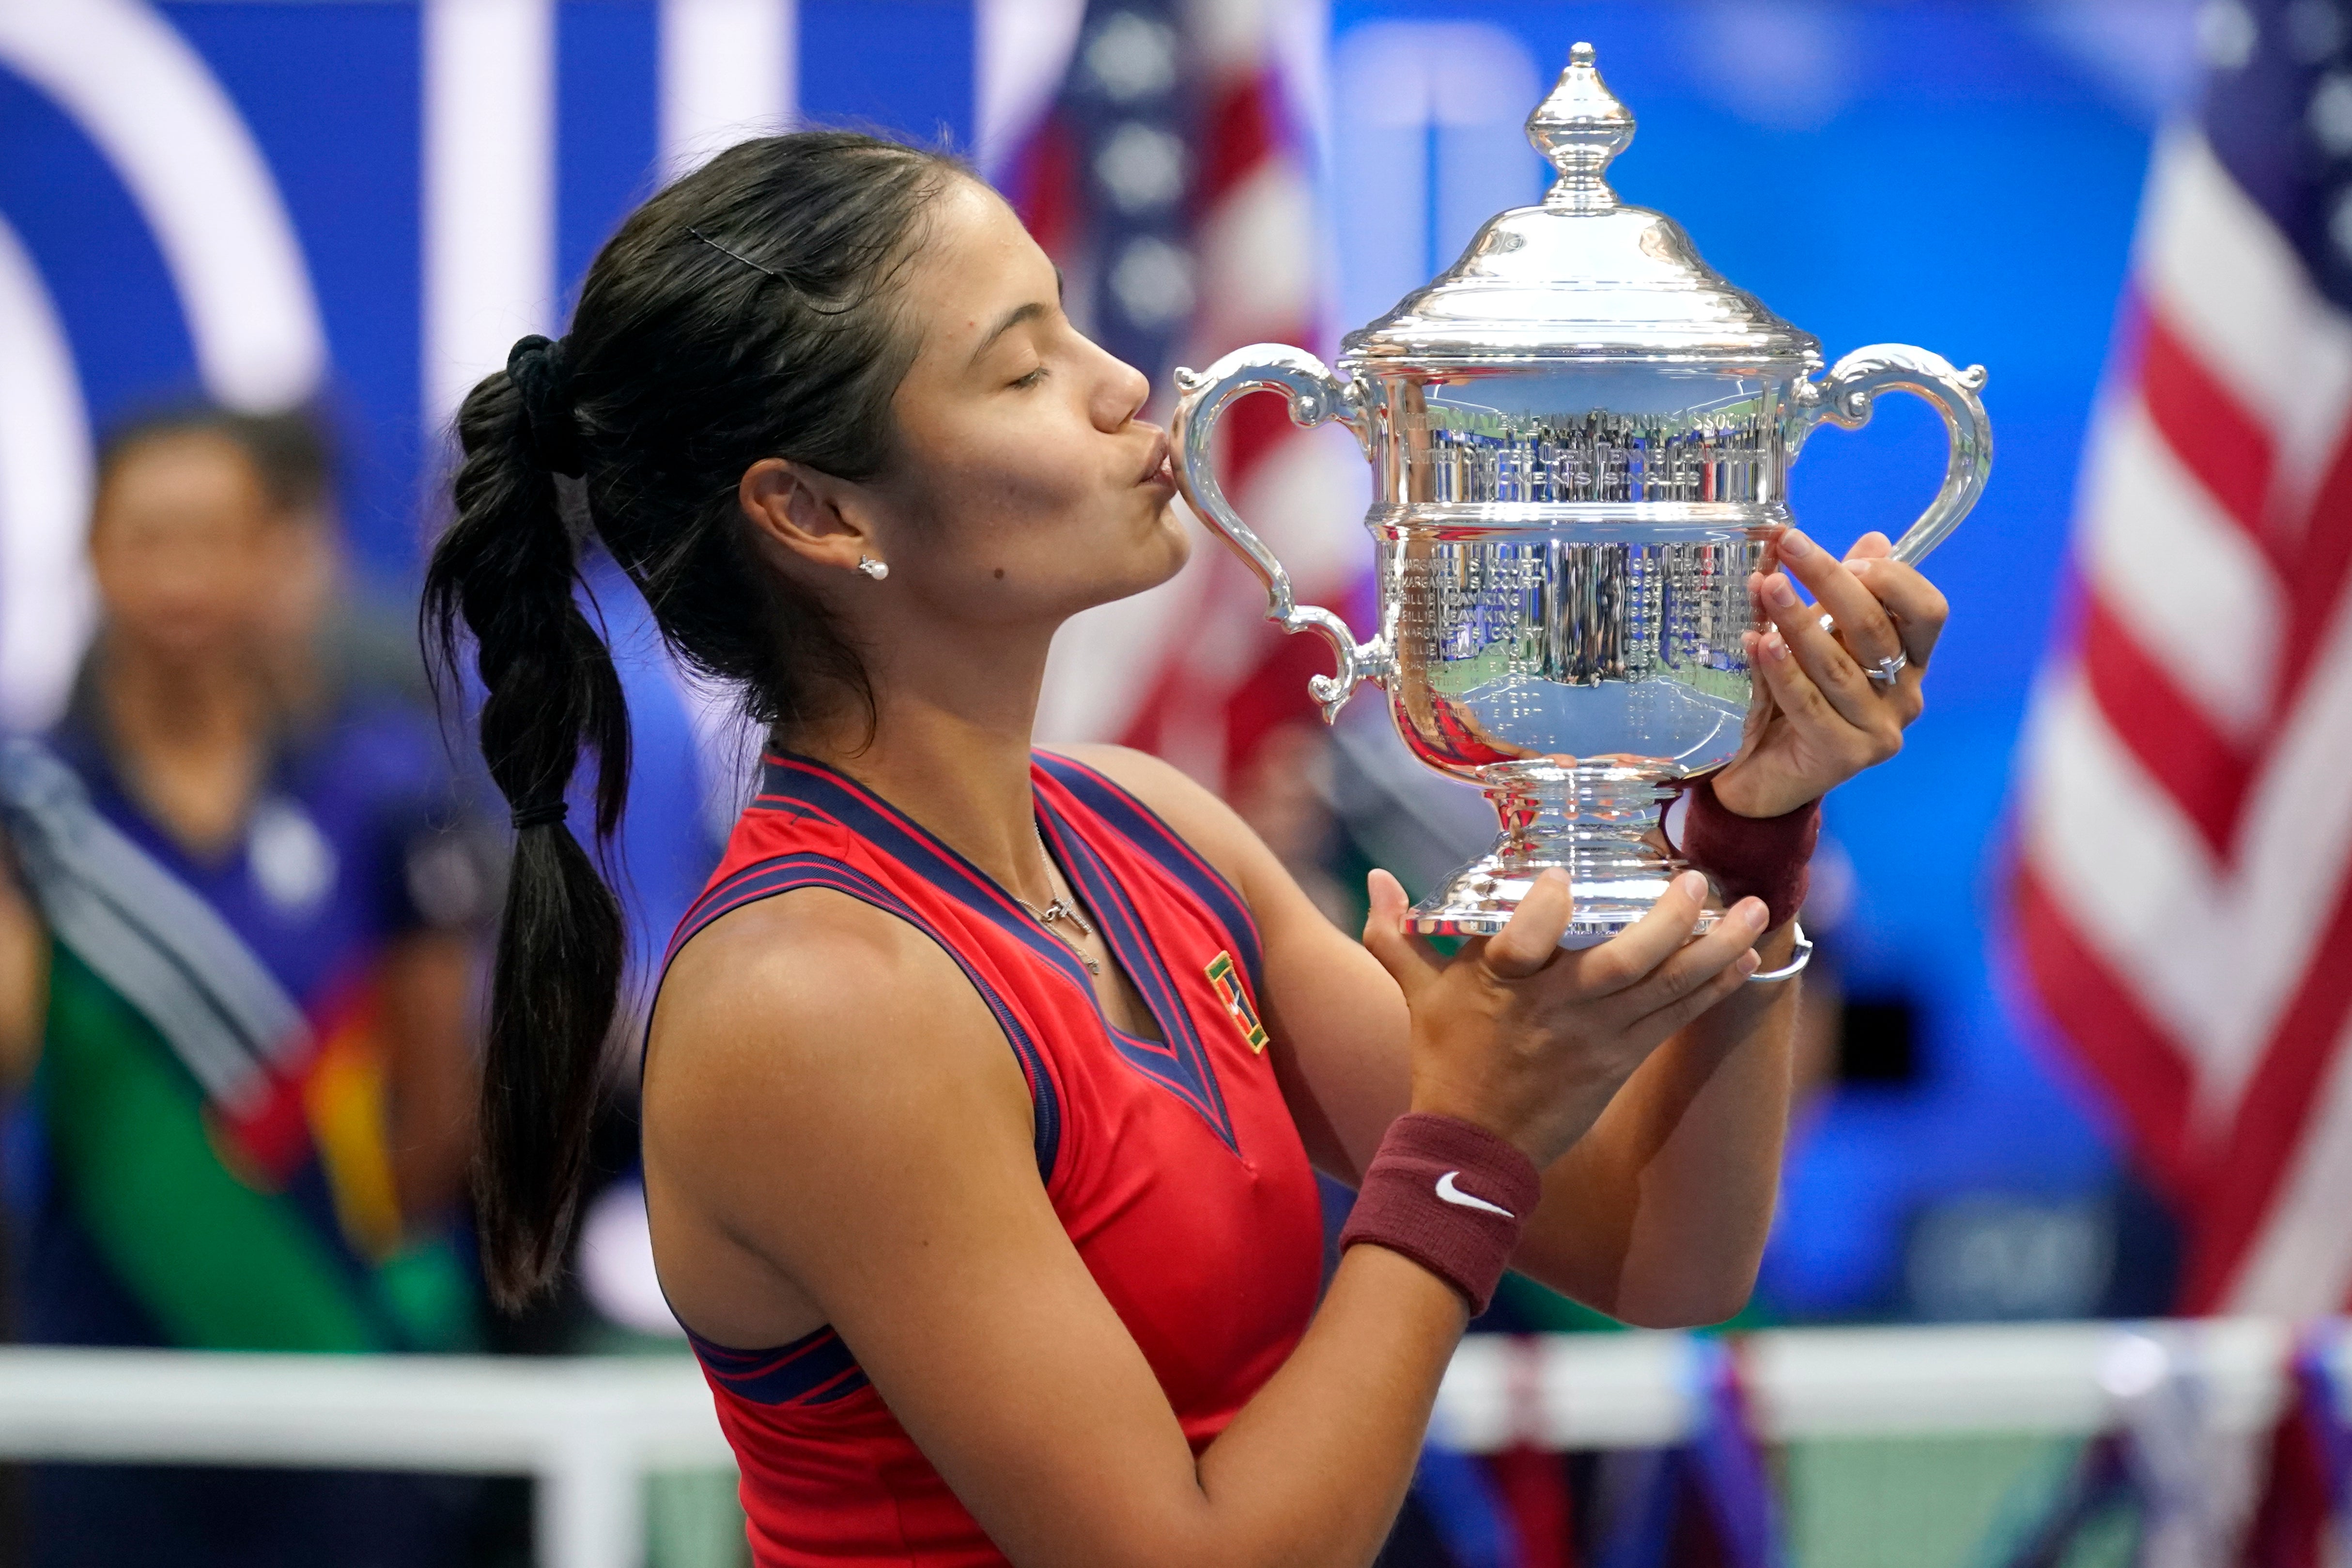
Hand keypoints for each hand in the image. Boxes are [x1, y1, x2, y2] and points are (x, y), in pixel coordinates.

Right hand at [1362, 868, 1767, 1166]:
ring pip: (1664, 989)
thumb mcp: (1417, 996)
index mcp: (1500, 987)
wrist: (1473, 1148)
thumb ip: (1397, 934)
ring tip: (1756, 911)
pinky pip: (1675, 1020)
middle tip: (1698, 880)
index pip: (1522, 941)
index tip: (1560, 876)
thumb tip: (1374, 878)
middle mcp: (1554, 1010)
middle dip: (1668, 922)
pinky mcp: (1621, 1061)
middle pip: (1621, 964)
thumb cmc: (1445, 1061)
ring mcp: (1595, 1039)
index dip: (1542, 909)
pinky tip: (1748, 959)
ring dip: (1716, 950)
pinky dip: (1713, 989)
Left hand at [1711, 527, 1948, 819]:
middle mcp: (1905, 695)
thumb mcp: (1820, 638)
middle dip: (1831, 583)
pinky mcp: (1845, 756)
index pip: (1927, 611)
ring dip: (1798, 622)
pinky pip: (1809, 705)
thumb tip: (1874, 539)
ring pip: (1838, 666)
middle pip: (1877, 629)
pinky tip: (1758, 643)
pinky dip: (1781, 671)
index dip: (1893, 578)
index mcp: (1911, 660)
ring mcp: (1880, 730)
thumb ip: (1840, 596)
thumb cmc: (1794, 698)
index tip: (1848, 555)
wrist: (1764, 774)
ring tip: (1766, 587)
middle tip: (1789, 549)